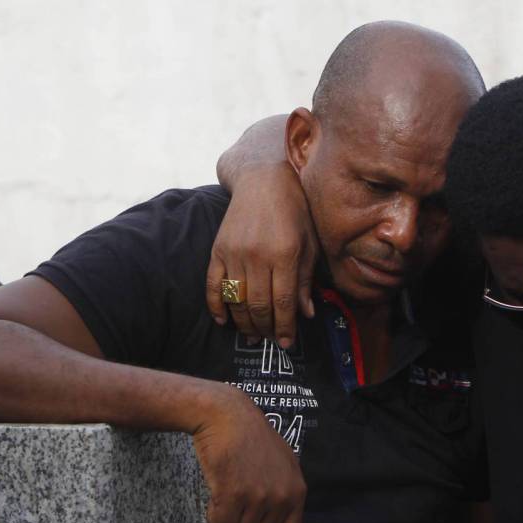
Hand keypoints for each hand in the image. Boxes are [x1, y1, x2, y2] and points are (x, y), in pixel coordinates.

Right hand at [192, 388, 304, 522]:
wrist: (225, 414)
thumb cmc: (248, 437)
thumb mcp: (281, 464)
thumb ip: (282, 496)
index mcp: (297, 491)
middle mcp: (282, 497)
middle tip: (231, 511)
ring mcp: (258, 496)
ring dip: (225, 522)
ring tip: (222, 499)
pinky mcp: (233, 493)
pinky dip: (212, 516)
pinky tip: (214, 496)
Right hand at [207, 162, 317, 347]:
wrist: (263, 180)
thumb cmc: (294, 211)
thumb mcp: (309, 243)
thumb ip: (305, 279)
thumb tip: (306, 314)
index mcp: (285, 254)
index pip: (283, 302)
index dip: (284, 327)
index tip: (286, 343)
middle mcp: (258, 255)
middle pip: (258, 305)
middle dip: (265, 328)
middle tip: (270, 340)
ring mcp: (234, 253)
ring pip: (236, 300)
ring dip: (244, 323)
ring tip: (252, 335)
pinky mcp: (218, 250)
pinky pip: (213, 285)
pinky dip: (216, 306)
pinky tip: (223, 321)